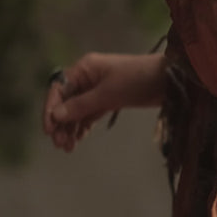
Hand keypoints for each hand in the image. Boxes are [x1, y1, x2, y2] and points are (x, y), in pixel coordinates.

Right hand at [42, 52, 166, 152]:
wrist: (168, 80)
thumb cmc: (137, 80)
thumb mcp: (107, 94)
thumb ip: (81, 105)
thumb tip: (56, 116)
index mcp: (84, 69)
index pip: (58, 89)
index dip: (50, 109)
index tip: (49, 130)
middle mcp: (88, 78)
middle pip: (66, 102)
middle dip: (61, 123)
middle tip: (60, 145)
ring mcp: (98, 89)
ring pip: (78, 110)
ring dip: (71, 128)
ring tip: (68, 148)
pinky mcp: (110, 99)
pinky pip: (90, 114)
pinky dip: (84, 126)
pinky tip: (78, 140)